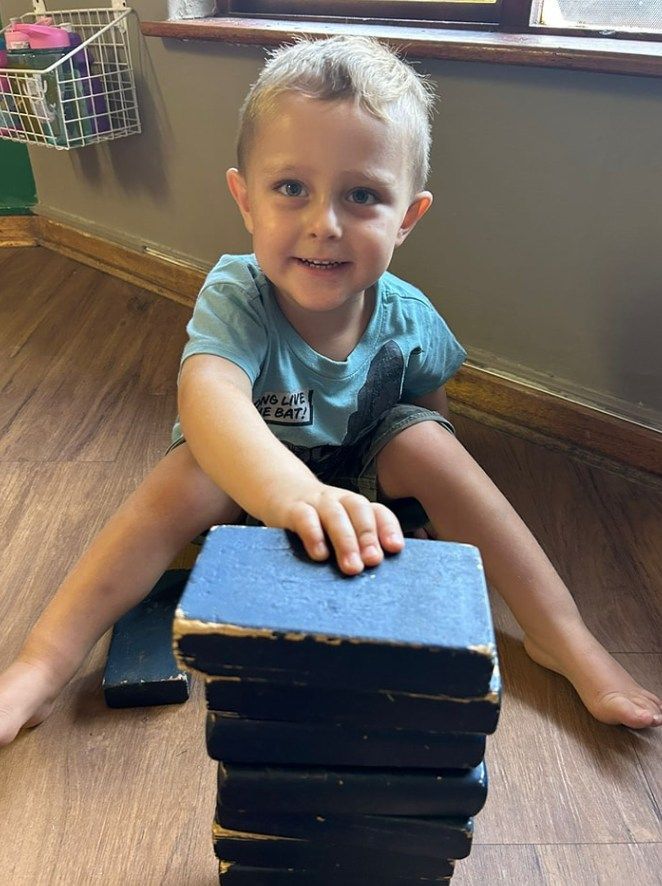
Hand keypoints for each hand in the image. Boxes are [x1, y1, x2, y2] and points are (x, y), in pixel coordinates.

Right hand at [269, 483, 404, 574]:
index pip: (378, 512)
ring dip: (346, 541)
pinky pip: (304, 517)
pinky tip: (319, 554)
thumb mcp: (337, 528)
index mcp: (354, 507)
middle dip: (368, 536)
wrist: (277, 490)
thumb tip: (374, 573)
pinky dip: (313, 535)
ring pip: (335, 515)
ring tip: (351, 567)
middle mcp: (339, 501)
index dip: (388, 528)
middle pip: (359, 511)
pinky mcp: (292, 509)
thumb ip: (355, 546)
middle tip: (373, 561)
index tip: (395, 548)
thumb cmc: (315, 519)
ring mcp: (315, 503)